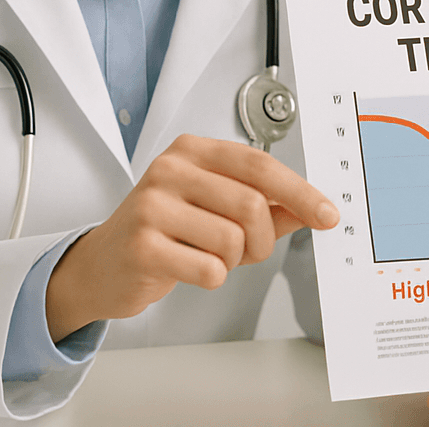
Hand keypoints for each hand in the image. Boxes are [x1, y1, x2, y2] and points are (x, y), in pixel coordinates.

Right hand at [45, 134, 337, 339]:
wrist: (102, 265)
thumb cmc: (163, 231)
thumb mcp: (214, 208)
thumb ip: (265, 206)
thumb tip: (312, 210)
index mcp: (193, 151)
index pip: (260, 165)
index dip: (299, 192)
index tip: (327, 214)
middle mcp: (171, 170)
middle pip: (252, 205)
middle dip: (262, 240)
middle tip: (248, 252)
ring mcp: (152, 205)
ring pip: (233, 239)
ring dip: (234, 261)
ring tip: (209, 256)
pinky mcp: (143, 245)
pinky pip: (209, 268)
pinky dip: (212, 277)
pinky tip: (189, 267)